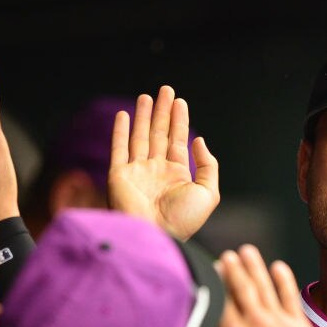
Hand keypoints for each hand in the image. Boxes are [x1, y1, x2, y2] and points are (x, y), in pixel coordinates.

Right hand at [109, 85, 218, 239]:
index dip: (179, 121)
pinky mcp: (119, 176)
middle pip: (159, 135)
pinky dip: (120, 132)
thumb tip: (199, 141)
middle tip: (166, 90)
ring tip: (147, 96)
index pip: (177, 141)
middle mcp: (156, 172)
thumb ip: (208, 166)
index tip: (180, 102)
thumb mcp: (208, 193)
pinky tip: (124, 115)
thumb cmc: (182, 221)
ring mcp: (137, 173)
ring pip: (140, 137)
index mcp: (176, 176)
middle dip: (162, 112)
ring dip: (143, 116)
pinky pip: (119, 149)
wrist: (155, 236)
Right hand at [188, 245, 326, 326]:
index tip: (209, 270)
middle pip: (242, 289)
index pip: (221, 303)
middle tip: (227, 254)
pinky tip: (279, 266)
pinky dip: (284, 280)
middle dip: (233, 269)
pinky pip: (290, 297)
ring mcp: (279, 322)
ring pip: (264, 287)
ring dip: (255, 267)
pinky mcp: (298, 325)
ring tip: (247, 251)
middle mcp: (255, 323)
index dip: (215, 284)